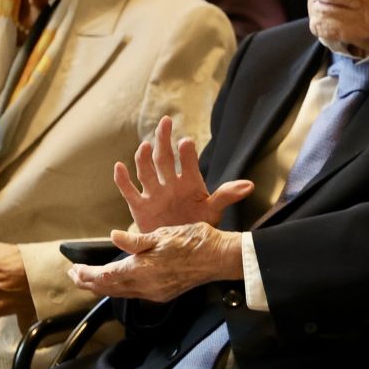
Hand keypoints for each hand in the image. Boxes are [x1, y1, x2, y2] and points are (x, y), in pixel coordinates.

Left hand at [66, 223, 242, 302]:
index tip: (74, 269)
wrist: (220, 257)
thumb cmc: (194, 241)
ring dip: (102, 287)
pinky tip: (117, 283)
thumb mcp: (162, 235)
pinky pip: (133, 294)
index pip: (104, 276)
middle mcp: (145, 286)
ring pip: (119, 294)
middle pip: (108, 289)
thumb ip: (135, 240)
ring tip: (90, 280)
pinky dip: (118, 289)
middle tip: (74, 276)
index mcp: (141, 270)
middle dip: (88, 283)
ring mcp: (154, 292)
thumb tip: (114, 237)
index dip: (86, 274)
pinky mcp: (163, 294)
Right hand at [115, 115, 253, 231]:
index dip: (187, 152)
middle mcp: (170, 184)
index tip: (187, 142)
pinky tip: (119, 166)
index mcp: (189, 182)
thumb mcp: (214, 211)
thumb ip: (227, 196)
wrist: (177, 247)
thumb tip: (250, 185)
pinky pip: (129, 191)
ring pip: (146, 171)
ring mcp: (153, 193)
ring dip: (144, 158)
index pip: (188, 162)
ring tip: (146, 145)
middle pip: (165, 158)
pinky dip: (123, 180)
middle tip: (166, 121)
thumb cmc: (196, 224)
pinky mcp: (140, 206)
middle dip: (164, 140)